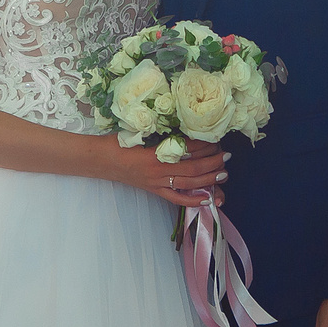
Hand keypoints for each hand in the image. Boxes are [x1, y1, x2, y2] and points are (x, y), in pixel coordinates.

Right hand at [107, 137, 227, 209]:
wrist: (101, 160)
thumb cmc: (118, 141)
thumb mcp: (139, 131)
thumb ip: (160, 130)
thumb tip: (185, 126)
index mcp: (154, 153)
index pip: (186, 148)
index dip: (204, 144)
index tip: (215, 138)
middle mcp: (158, 170)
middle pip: (192, 168)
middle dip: (213, 163)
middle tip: (226, 156)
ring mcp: (156, 183)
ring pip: (188, 184)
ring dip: (208, 179)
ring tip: (224, 174)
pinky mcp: (154, 190)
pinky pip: (177, 199)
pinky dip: (193, 200)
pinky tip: (208, 198)